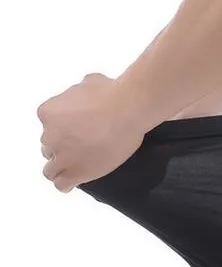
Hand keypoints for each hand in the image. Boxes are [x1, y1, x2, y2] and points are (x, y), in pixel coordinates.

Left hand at [37, 73, 145, 192]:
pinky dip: (67, 183)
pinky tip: (76, 180)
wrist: (128, 109)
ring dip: (64, 166)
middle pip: (49, 147)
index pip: (49, 126)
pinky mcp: (75, 172)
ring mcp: (62, 156)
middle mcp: (49, 136)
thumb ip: (79, 93)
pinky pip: (62, 184)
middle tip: (85, 144)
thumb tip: (85, 95)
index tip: (80, 128)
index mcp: (48, 113)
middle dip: (64, 146)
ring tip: (82, 164)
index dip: (64, 128)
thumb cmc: (112, 92)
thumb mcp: (89, 82)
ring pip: (51, 169)